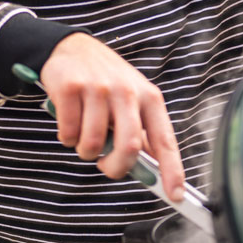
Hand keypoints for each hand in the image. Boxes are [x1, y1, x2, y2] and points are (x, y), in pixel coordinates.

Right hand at [39, 34, 185, 201]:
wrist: (72, 47)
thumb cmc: (106, 81)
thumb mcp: (132, 100)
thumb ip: (141, 133)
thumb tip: (153, 171)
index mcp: (149, 97)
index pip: (165, 140)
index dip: (172, 171)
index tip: (176, 195)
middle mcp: (127, 91)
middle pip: (129, 147)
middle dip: (116, 167)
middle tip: (106, 166)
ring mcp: (98, 88)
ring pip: (92, 144)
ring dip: (85, 151)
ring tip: (84, 135)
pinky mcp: (70, 88)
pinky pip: (68, 133)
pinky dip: (67, 137)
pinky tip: (69, 121)